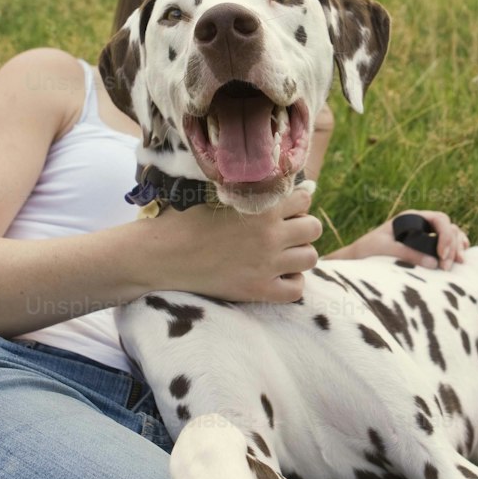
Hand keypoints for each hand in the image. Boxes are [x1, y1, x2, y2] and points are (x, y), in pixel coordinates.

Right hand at [145, 186, 322, 302]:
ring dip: (299, 254)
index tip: (281, 210)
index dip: (294, 203)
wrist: (163, 255)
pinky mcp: (258, 290)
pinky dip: (291, 283)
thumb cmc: (186, 221)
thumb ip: (250, 191)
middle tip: (283, 232)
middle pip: (314, 228)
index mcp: (261, 206)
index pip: (304, 198)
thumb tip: (283, 188)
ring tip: (280, 254)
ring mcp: (267, 265)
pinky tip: (275, 276)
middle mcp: (270, 235)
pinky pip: (297, 290)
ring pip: (311, 257)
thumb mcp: (219, 195)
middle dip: (301, 227)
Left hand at [333, 209, 469, 270]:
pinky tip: (460, 257)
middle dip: (452, 246)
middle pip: (448, 227)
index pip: (439, 219)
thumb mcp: (385, 249)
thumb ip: (407, 253)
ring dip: (457, 247)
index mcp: (411, 217)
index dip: (446, 236)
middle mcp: (421, 223)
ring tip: (459, 263)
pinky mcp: (426, 247)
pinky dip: (455, 249)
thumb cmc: (368, 249)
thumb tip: (434, 263)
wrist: (358, 258)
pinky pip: (447, 244)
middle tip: (446, 267)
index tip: (442, 256)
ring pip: (451, 234)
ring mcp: (425, 234)